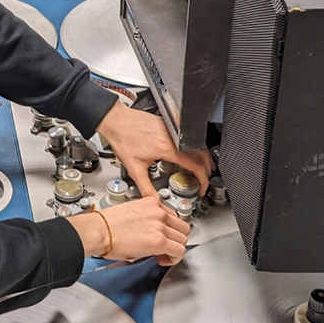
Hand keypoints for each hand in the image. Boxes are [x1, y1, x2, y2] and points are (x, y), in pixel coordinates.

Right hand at [68, 195, 189, 264]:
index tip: (163, 237)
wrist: (97, 231)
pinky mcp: (159, 240)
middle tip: (164, 248)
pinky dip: (174, 258)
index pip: (173, 217)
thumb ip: (147, 219)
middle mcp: (158, 212)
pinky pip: (179, 251)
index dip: (170, 230)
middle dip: (175, 240)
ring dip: (174, 249)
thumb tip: (151, 232)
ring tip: (161, 255)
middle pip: (182, 228)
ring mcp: (160, 225)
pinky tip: (162, 260)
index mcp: (151, 203)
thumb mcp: (131, 213)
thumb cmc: (106, 225)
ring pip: (183, 240)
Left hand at [96, 101, 212, 198]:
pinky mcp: (170, 124)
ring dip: (203, 158)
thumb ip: (145, 188)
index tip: (202, 188)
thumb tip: (153, 201)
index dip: (203, 180)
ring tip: (201, 169)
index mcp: (169, 149)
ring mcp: (173, 129)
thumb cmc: (123, 139)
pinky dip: (195, 148)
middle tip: (204, 181)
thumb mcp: (134, 168)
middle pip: (202, 155)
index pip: (196, 166)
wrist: (116, 121)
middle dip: (207, 170)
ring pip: (198, 144)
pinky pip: (189, 137)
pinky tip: (190, 153)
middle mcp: (174, 137)